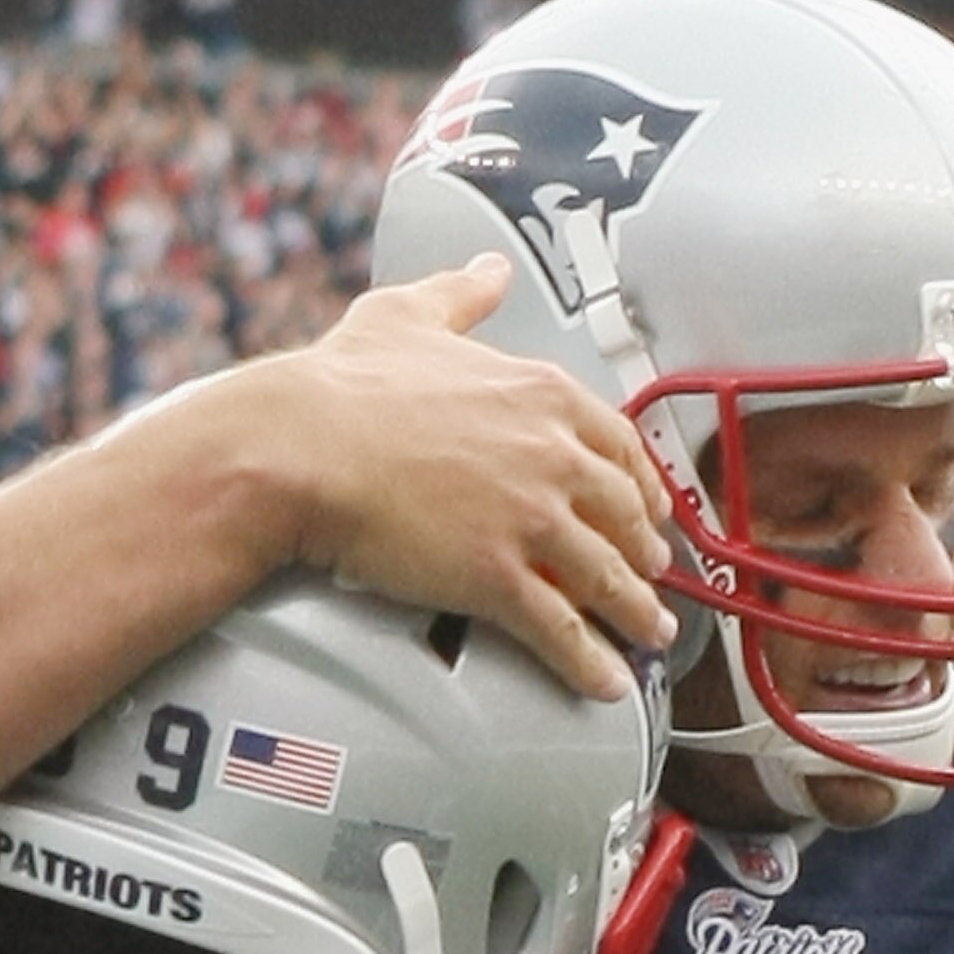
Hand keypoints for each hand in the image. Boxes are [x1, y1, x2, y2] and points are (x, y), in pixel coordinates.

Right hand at [258, 262, 676, 700]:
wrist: (300, 446)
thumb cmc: (343, 385)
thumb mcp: (410, 313)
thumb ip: (461, 294)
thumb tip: (488, 270)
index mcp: (541, 393)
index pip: (621, 445)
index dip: (641, 487)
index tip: (646, 509)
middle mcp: (551, 454)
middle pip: (625, 515)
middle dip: (645, 553)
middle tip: (653, 578)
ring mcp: (530, 519)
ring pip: (607, 577)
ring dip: (636, 614)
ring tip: (650, 637)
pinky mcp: (498, 577)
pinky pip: (562, 630)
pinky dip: (592, 663)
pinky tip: (608, 684)